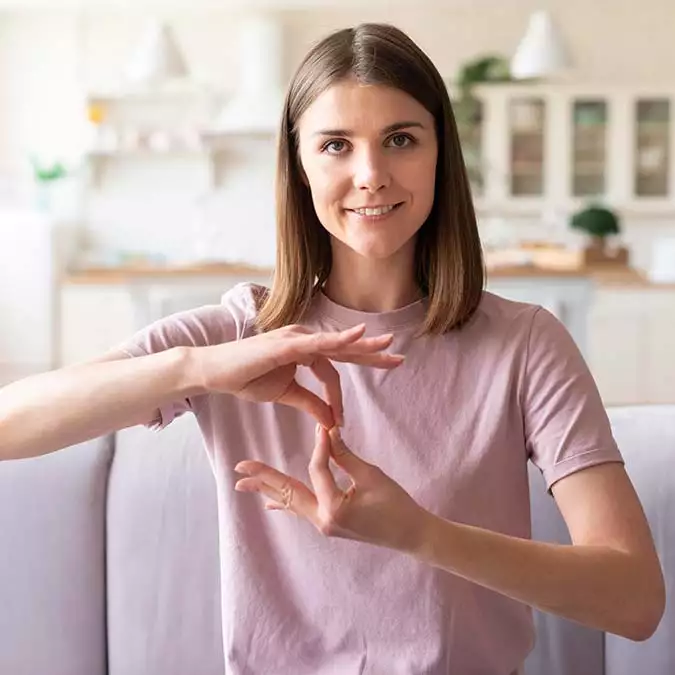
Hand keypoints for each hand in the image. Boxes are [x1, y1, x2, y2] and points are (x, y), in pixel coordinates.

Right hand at [198, 323, 402, 427]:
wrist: (216, 373)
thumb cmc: (247, 378)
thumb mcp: (286, 393)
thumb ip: (310, 402)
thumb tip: (331, 418)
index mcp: (305, 352)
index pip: (335, 367)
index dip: (340, 395)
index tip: (341, 421)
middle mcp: (304, 341)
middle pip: (345, 349)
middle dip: (373, 354)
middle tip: (398, 358)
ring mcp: (296, 339)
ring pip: (337, 343)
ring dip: (364, 344)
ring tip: (388, 344)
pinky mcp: (287, 344)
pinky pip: (319, 342)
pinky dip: (339, 339)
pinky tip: (360, 335)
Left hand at [234, 425, 428, 554]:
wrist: (411, 534)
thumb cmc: (396, 505)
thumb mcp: (371, 476)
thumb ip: (345, 456)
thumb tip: (326, 433)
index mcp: (334, 509)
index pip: (318, 469)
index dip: (321, 444)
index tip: (324, 425)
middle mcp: (323, 521)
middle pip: (287, 493)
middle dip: (263, 479)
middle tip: (239, 468)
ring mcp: (324, 525)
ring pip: (291, 503)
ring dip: (268, 490)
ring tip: (242, 484)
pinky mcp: (329, 524)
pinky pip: (301, 511)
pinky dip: (285, 503)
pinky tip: (269, 504)